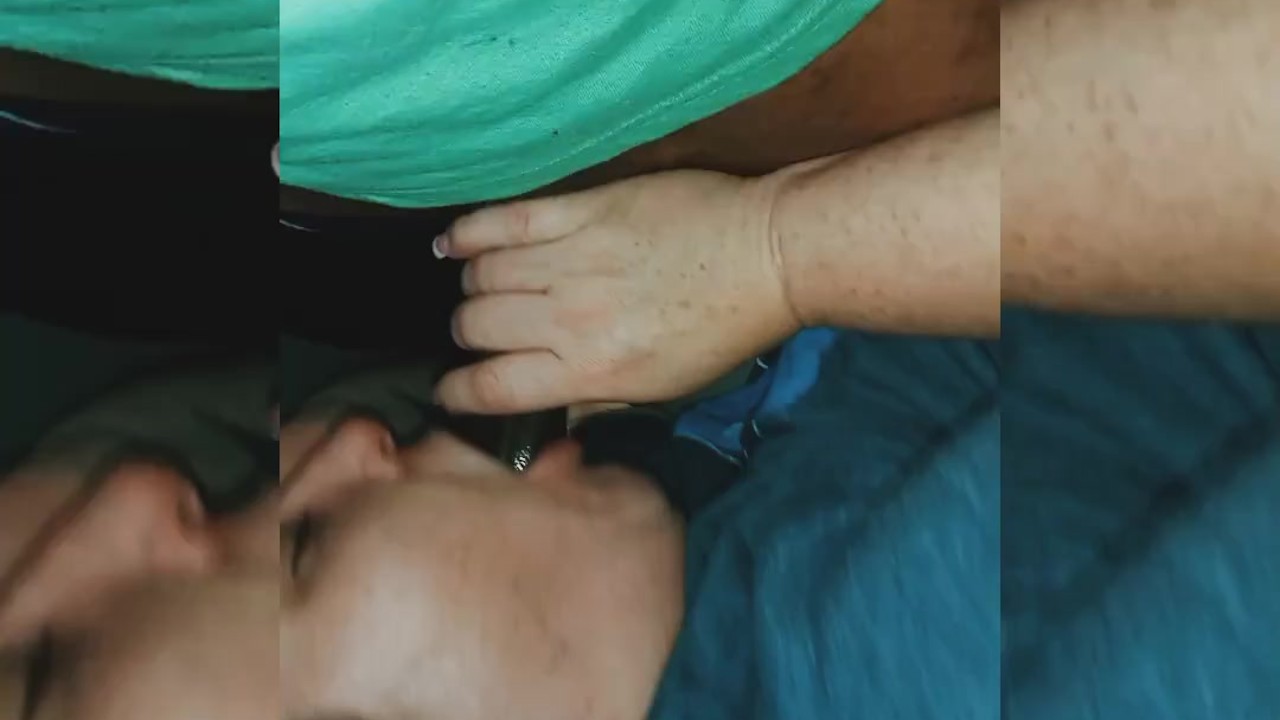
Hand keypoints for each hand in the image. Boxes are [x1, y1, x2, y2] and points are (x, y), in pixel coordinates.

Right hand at [434, 170, 801, 413]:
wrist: (767, 254)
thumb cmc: (722, 330)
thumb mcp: (663, 389)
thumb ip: (597, 400)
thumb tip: (550, 410)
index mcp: (592, 371)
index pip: (493, 387)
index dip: (458, 392)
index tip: (452, 388)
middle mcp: (573, 319)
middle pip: (477, 325)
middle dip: (469, 333)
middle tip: (485, 330)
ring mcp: (575, 259)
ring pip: (483, 273)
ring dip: (474, 284)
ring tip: (486, 286)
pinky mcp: (584, 210)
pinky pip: (505, 220)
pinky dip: (469, 232)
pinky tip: (452, 244)